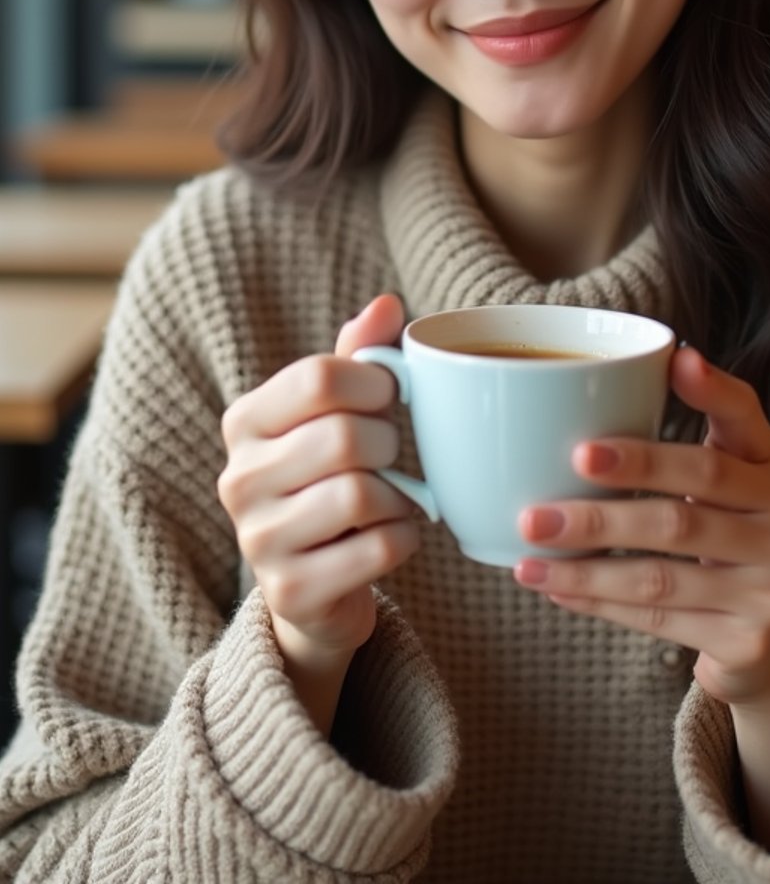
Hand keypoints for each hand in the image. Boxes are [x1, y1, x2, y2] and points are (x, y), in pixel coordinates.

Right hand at [218, 294, 419, 677]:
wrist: (316, 587)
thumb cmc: (331, 478)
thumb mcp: (339, 412)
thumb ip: (360, 355)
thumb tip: (387, 303)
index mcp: (245, 421)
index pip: (320, 377)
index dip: (375, 383)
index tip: (389, 399)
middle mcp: (238, 479)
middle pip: (345, 437)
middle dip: (390, 445)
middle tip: (390, 458)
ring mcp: (257, 541)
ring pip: (361, 495)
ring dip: (399, 497)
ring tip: (392, 500)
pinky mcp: (289, 593)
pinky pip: (379, 549)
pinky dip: (404, 539)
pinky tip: (391, 537)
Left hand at [515, 346, 769, 716]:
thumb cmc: (727, 537)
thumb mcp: (726, 483)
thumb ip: (682, 444)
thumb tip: (610, 385)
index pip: (747, 418)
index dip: (713, 390)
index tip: (676, 361)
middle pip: (691, 502)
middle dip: (618, 487)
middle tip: (561, 471)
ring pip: (663, 570)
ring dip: (586, 560)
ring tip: (530, 544)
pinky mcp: (750, 640)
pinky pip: (659, 617)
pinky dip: (599, 600)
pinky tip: (556, 587)